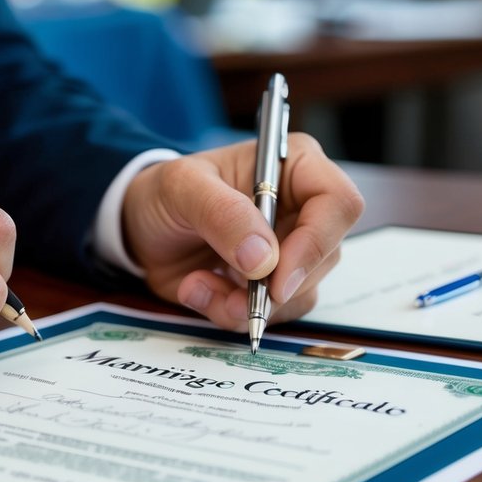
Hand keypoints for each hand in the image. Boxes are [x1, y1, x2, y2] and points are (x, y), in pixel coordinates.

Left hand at [121, 134, 363, 329]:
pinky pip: (272, 314)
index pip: (339, 204)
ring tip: (198, 283)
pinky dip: (231, 312)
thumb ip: (222, 215)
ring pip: (300, 294)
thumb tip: (264, 259)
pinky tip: (200, 288)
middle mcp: (303, 209)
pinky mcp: (273, 285)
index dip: (316, 243)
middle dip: (275, 285)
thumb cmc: (166, 193)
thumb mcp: (181, 188)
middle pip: (326, 256)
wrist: (141, 228)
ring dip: (247, 303)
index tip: (277, 277)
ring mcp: (291, 250)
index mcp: (295, 167)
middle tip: (231, 289)